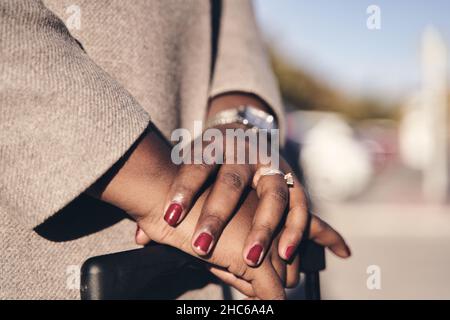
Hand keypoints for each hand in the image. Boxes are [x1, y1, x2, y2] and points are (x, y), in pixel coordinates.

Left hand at [159, 93, 350, 265]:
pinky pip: (300, 205)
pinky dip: (295, 229)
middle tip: (201, 245)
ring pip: (272, 194)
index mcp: (215, 143)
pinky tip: (285, 253)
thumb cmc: (212, 158)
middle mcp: (246, 151)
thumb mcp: (190, 165)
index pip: (197, 163)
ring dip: (263, 227)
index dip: (184, 189)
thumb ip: (170, 199)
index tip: (168, 218)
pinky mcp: (294, 179)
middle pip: (232, 180)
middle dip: (218, 214)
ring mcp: (273, 164)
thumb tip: (142, 237)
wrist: (247, 132)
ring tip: (250, 259)